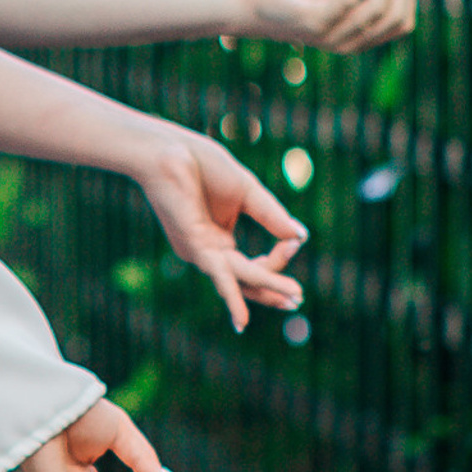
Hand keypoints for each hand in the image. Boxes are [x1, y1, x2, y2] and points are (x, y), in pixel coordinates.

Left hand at [132, 135, 307, 331]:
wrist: (171, 151)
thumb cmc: (203, 165)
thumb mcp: (249, 193)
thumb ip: (273, 217)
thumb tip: (301, 238)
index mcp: (219, 241)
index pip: (256, 263)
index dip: (280, 256)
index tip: (295, 242)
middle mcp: (208, 253)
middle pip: (244, 283)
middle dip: (272, 292)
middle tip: (297, 302)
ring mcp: (199, 252)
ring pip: (238, 279)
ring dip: (268, 288)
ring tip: (294, 300)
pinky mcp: (194, 246)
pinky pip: (221, 273)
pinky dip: (234, 295)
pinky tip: (242, 320)